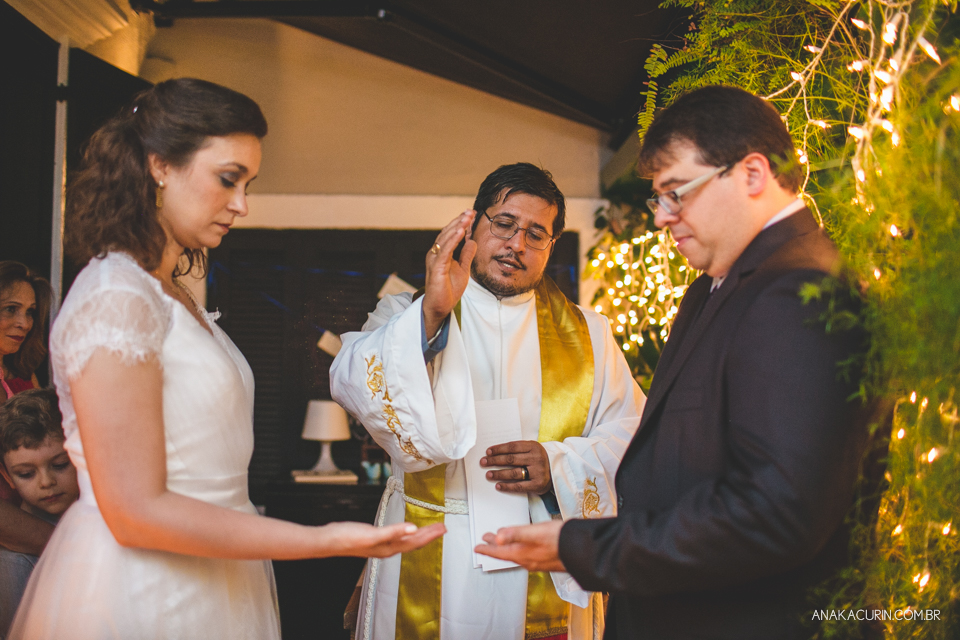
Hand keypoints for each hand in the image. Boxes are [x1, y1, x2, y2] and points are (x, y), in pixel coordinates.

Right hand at [323, 521, 445, 557]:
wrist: (329, 541)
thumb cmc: (347, 538)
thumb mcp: (372, 533)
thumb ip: (394, 531)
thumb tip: (413, 529)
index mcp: (389, 547)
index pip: (416, 542)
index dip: (430, 535)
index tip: (443, 528)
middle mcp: (388, 549)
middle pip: (414, 542)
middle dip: (429, 535)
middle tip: (443, 528)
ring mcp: (381, 546)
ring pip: (407, 541)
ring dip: (420, 535)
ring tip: (430, 529)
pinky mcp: (375, 540)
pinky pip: (397, 538)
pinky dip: (406, 533)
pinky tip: (406, 530)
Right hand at [423, 211, 477, 336]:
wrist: (440, 307)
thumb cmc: (448, 290)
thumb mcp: (463, 269)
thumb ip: (466, 255)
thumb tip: (472, 241)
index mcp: (442, 253)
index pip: (452, 234)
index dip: (461, 224)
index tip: (472, 214)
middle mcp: (436, 253)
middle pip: (448, 233)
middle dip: (460, 221)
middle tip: (471, 211)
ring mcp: (435, 259)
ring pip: (446, 238)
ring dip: (457, 226)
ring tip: (467, 217)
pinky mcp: (436, 267)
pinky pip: (445, 250)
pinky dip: (453, 239)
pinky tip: (461, 231)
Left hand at [475, 520, 564, 571]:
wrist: (583, 549)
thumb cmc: (561, 539)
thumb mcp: (535, 531)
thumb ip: (516, 533)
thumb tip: (497, 538)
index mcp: (523, 553)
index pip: (499, 552)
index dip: (487, 549)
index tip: (477, 548)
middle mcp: (528, 560)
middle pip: (506, 554)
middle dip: (495, 547)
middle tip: (485, 542)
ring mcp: (538, 562)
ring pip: (516, 555)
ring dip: (506, 548)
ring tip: (500, 542)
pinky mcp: (546, 560)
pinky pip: (526, 556)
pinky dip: (518, 550)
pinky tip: (522, 546)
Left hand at [480, 440, 551, 494]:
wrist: (558, 470)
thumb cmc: (539, 459)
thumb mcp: (532, 450)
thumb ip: (518, 450)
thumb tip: (495, 453)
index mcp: (534, 446)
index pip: (512, 447)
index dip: (498, 449)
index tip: (488, 452)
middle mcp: (536, 458)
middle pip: (511, 459)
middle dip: (494, 461)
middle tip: (483, 462)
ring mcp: (537, 471)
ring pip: (513, 473)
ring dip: (498, 474)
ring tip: (488, 474)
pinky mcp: (538, 484)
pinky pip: (519, 486)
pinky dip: (507, 486)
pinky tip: (498, 485)